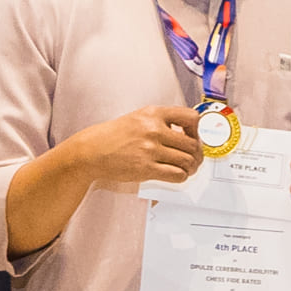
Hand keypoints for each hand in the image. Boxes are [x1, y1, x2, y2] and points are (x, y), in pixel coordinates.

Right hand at [69, 105, 208, 192]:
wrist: (91, 151)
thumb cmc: (114, 136)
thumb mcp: (138, 117)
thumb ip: (162, 121)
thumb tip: (188, 130)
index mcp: (153, 113)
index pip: (191, 117)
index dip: (199, 129)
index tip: (196, 136)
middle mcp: (153, 129)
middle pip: (192, 143)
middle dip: (197, 154)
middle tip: (195, 158)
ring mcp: (150, 150)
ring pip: (187, 160)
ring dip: (191, 167)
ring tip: (187, 168)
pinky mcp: (146, 168)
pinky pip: (176, 175)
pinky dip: (182, 176)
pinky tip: (177, 174)